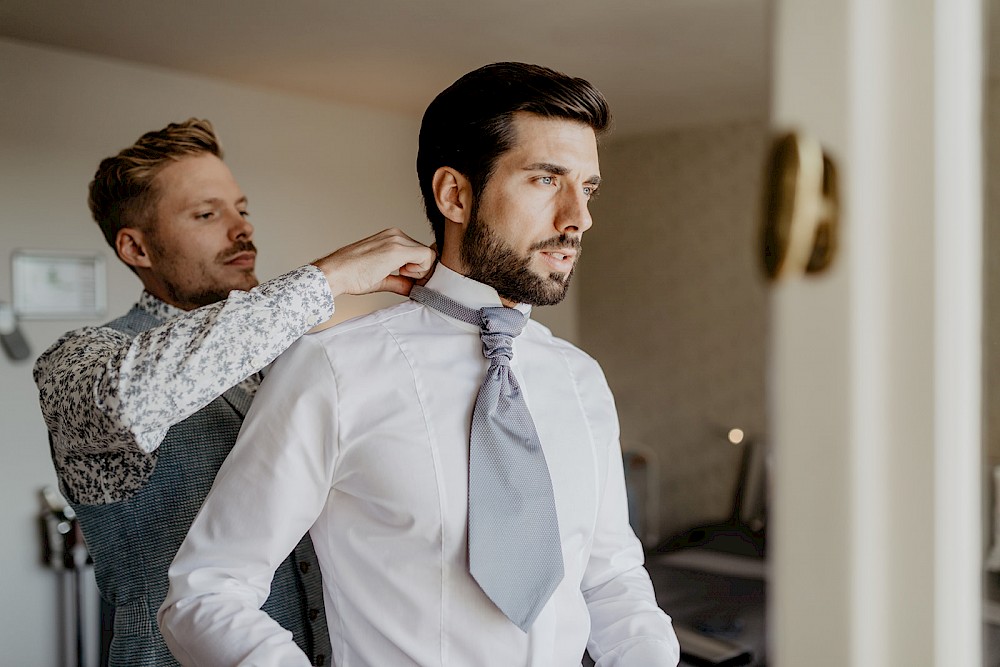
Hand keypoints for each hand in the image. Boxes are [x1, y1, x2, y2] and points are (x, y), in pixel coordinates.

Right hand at [311, 228, 435, 298]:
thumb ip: (401, 281)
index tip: (408, 279)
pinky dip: (421, 270)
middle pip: (425, 253)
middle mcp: (395, 235)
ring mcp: (396, 239)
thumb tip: (415, 289)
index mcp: (391, 237)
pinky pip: (426, 256)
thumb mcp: (382, 278)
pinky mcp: (397, 249)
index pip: (418, 252)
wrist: (334, 274)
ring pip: (428, 254)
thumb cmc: (351, 276)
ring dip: (419, 270)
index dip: (418, 269)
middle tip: (404, 280)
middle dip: (420, 271)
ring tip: (399, 276)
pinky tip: (402, 274)